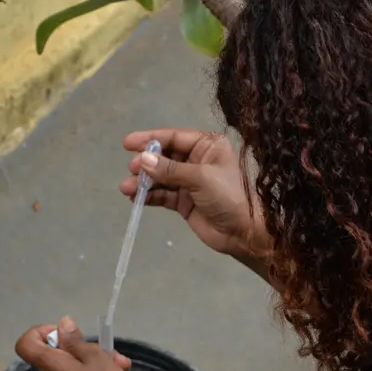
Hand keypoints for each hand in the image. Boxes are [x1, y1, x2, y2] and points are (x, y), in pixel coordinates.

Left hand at [14, 317, 139, 370]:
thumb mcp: (97, 358)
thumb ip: (77, 341)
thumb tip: (62, 325)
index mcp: (50, 367)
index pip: (25, 344)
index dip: (40, 333)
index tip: (64, 334)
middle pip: (56, 359)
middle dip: (83, 351)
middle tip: (111, 355)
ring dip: (92, 367)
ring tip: (120, 370)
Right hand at [121, 128, 269, 259]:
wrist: (243, 233)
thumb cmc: (229, 197)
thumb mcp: (200, 178)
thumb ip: (170, 169)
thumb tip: (142, 159)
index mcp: (208, 146)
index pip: (174, 137)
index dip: (150, 139)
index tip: (128, 144)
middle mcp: (197, 160)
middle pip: (164, 156)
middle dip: (146, 163)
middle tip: (132, 170)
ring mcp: (189, 181)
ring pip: (160, 177)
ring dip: (144, 182)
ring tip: (127, 188)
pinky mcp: (184, 201)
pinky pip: (162, 194)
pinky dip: (149, 196)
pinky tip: (136, 199)